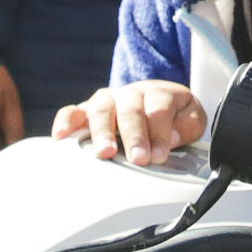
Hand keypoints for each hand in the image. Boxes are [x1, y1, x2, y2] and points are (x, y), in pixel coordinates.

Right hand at [51, 80, 205, 166]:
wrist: (152, 104)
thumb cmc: (172, 118)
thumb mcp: (190, 119)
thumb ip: (187, 126)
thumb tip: (172, 138)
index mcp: (158, 93)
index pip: (159, 109)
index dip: (160, 133)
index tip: (160, 155)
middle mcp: (130, 94)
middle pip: (130, 109)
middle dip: (134, 135)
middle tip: (139, 158)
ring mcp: (106, 101)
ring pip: (101, 110)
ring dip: (103, 132)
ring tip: (105, 152)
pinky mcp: (86, 111)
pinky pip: (72, 112)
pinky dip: (65, 122)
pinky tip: (61, 136)